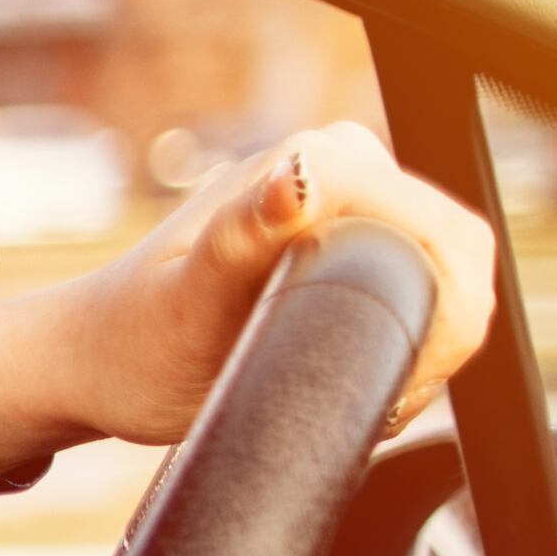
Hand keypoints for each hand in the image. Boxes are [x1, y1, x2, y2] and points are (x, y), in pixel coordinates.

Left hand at [0, 123, 496, 476]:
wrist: (99, 364)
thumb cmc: (133, 341)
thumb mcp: (188, 298)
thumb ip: (242, 239)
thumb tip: (300, 179)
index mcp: (317, 159)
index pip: (441, 231)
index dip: (441, 313)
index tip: (395, 377)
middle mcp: (340, 165)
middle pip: (457, 255)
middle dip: (436, 334)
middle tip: (372, 396)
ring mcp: (348, 203)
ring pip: (449, 279)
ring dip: (423, 344)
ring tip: (352, 386)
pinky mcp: (349, 240)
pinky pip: (424, 290)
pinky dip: (408, 341)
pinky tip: (355, 372)